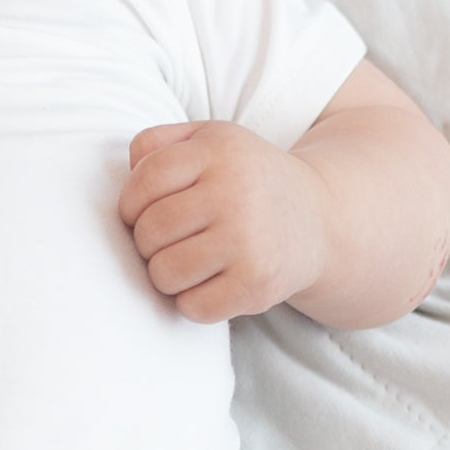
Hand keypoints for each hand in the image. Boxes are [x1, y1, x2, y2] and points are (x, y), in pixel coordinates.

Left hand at [118, 122, 327, 321]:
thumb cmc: (247, 180)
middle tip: (170, 241)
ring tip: (188, 262)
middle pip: (150, 231)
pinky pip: (192, 307)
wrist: (320, 219)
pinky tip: (210, 283)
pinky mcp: (256, 284)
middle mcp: (235, 193)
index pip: (146, 180)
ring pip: (164, 273)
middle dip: (148, 242)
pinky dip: (192, 302)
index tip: (142, 213)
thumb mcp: (212, 141)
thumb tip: (128, 168)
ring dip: (166, 275)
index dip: (130, 203)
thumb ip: (160, 142)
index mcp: (219, 150)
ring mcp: (247, 241)